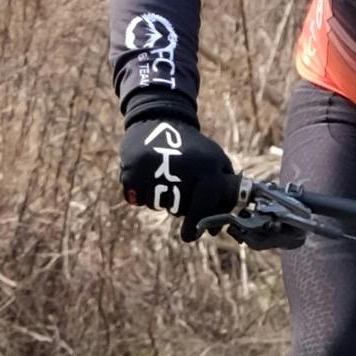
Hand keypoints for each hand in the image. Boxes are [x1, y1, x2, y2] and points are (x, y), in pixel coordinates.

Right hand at [118, 98, 241, 229]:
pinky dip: (141, 193)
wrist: (159, 120)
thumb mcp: (216, 161)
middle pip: (179, 209)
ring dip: (160, 198)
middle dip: (179, 206)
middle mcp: (184, 168)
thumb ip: (223, 192)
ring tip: (163, 174)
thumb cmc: (193, 149)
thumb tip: (217, 230)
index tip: (192, 235)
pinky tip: (147, 175)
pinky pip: (137, 199)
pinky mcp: (133, 171)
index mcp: (208, 166)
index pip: (204, 206)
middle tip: (177, 187)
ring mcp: (157, 169)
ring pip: (158, 205)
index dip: (198, 223)